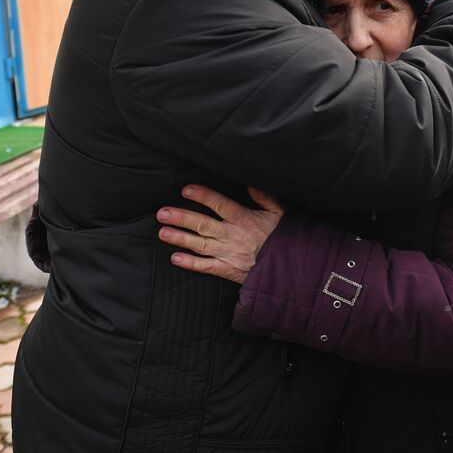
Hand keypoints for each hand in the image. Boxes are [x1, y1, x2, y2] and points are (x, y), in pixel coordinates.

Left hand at [157, 185, 284, 282]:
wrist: (289, 268)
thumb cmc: (284, 238)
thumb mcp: (280, 213)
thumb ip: (264, 197)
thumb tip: (250, 182)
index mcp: (244, 219)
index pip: (219, 204)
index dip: (202, 196)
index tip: (186, 190)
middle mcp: (232, 235)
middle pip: (202, 224)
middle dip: (181, 218)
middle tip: (162, 213)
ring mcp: (228, 253)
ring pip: (200, 244)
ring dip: (180, 238)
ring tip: (162, 232)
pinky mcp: (228, 270)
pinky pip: (206, 267)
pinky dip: (190, 263)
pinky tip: (175, 258)